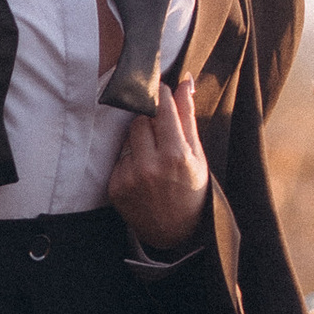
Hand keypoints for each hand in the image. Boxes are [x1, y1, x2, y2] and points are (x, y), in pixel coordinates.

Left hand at [108, 72, 208, 254]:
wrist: (176, 232)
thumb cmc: (192, 190)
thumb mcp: (198, 154)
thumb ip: (188, 117)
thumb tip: (184, 81)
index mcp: (175, 156)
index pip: (161, 109)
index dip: (161, 96)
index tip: (162, 89)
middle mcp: (150, 167)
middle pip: (139, 120)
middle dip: (149, 119)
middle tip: (161, 129)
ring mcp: (130, 178)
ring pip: (128, 138)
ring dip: (139, 140)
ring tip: (154, 157)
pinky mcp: (115, 188)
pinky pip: (119, 159)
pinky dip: (129, 160)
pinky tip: (143, 174)